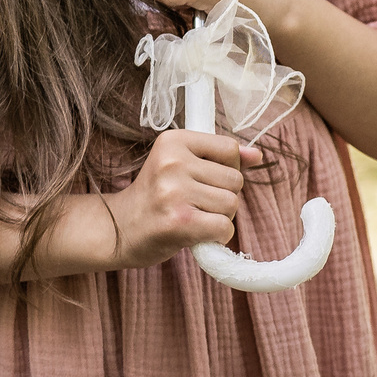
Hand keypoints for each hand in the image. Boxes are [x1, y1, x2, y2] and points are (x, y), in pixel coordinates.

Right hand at [102, 129, 261, 266]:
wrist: (118, 230)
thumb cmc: (155, 197)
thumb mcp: (181, 166)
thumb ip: (220, 159)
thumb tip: (258, 156)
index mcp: (173, 140)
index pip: (229, 148)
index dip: (227, 169)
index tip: (204, 180)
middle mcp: (173, 162)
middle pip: (235, 179)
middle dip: (223, 196)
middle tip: (196, 204)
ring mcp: (174, 191)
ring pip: (232, 204)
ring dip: (220, 217)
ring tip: (194, 217)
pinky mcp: (178, 221)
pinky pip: (224, 227)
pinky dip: (218, 236)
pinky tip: (197, 234)